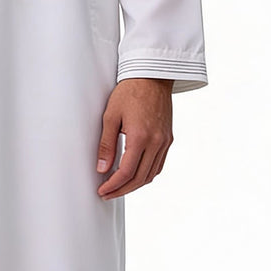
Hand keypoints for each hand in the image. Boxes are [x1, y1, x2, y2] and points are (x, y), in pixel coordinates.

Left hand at [96, 79, 173, 198]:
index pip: (127, 172)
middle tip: (107, 194)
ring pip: (152, 174)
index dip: (113, 185)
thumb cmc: (129, 91)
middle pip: (140, 178)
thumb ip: (106, 145)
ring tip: (119, 187)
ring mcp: (165, 141)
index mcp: (141, 137)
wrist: (152, 76)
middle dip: (122, 189)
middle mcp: (156, 142)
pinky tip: (135, 175)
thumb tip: (102, 169)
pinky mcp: (168, 138)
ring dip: (135, 185)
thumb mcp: (110, 116)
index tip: (102, 190)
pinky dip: (147, 174)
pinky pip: (159, 164)